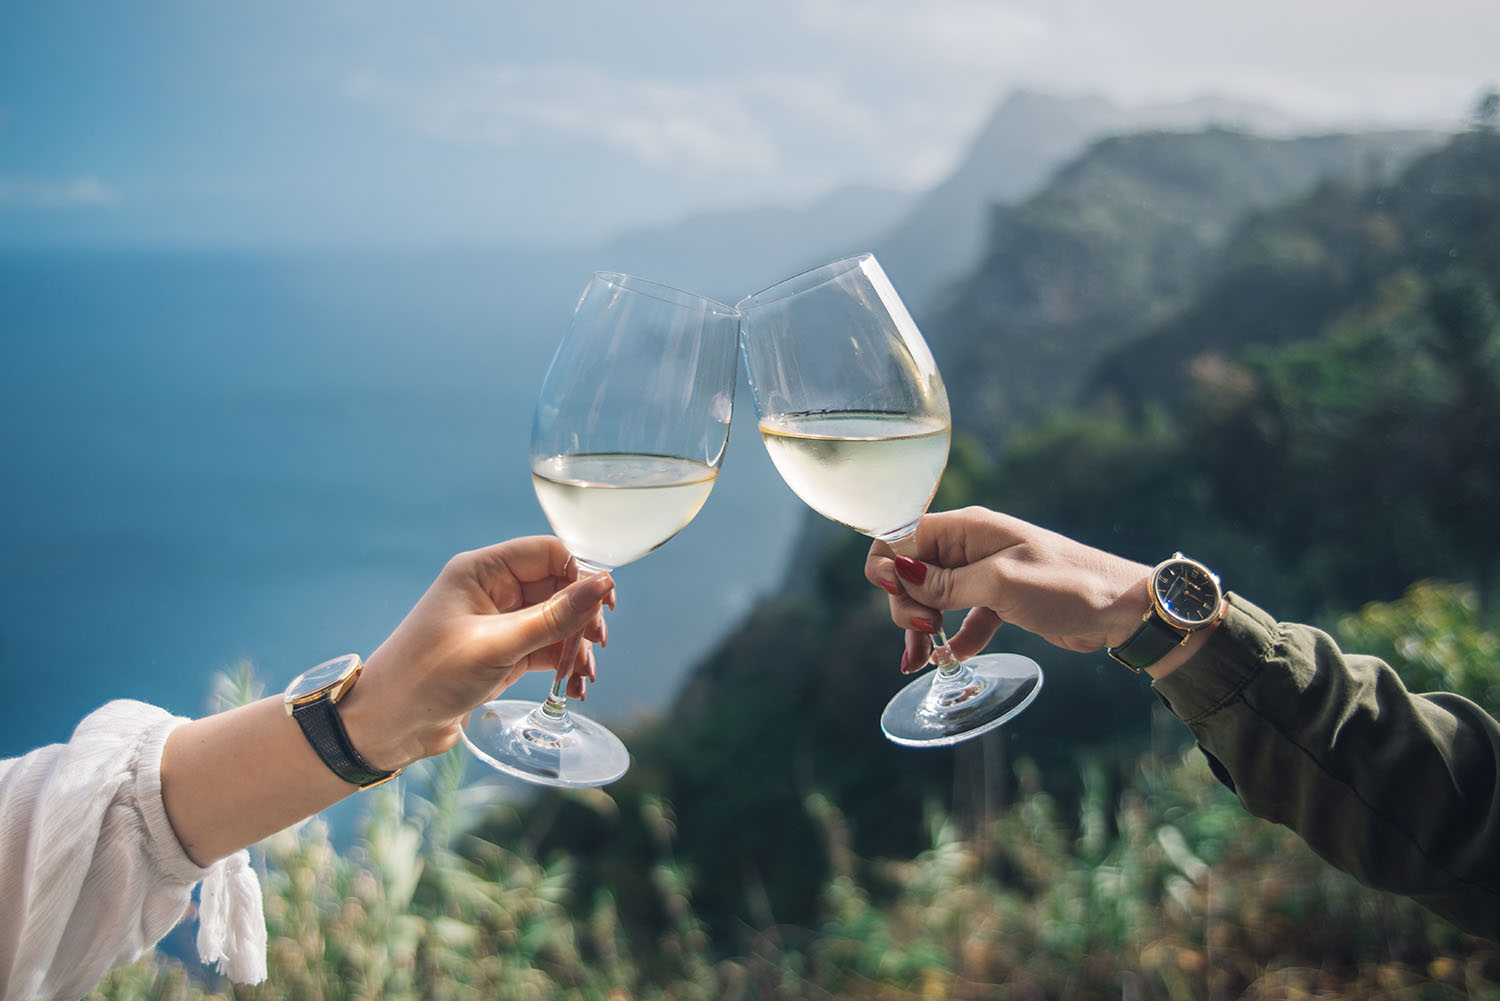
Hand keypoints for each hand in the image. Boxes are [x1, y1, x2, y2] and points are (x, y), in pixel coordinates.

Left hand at [341, 536, 614, 769]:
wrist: (387, 726)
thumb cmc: (428, 676)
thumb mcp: (497, 646)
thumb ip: (554, 616)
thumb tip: (603, 584)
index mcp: (482, 570)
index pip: (549, 553)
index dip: (581, 574)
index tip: (604, 605)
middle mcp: (492, 590)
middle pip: (558, 588)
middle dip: (582, 616)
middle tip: (596, 644)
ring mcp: (498, 623)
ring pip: (556, 621)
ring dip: (575, 645)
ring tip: (583, 675)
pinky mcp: (502, 653)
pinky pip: (545, 648)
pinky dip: (562, 663)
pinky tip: (575, 685)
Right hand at [866, 507, 1151, 673]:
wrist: (1123, 609)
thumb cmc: (1069, 585)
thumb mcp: (1001, 584)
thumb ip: (945, 582)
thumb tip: (896, 572)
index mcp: (968, 528)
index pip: (902, 534)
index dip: (887, 563)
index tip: (895, 594)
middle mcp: (970, 546)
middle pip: (911, 569)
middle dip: (903, 602)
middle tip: (923, 633)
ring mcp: (984, 574)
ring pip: (931, 596)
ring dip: (920, 626)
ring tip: (921, 661)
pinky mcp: (1000, 600)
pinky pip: (960, 618)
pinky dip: (952, 639)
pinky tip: (948, 660)